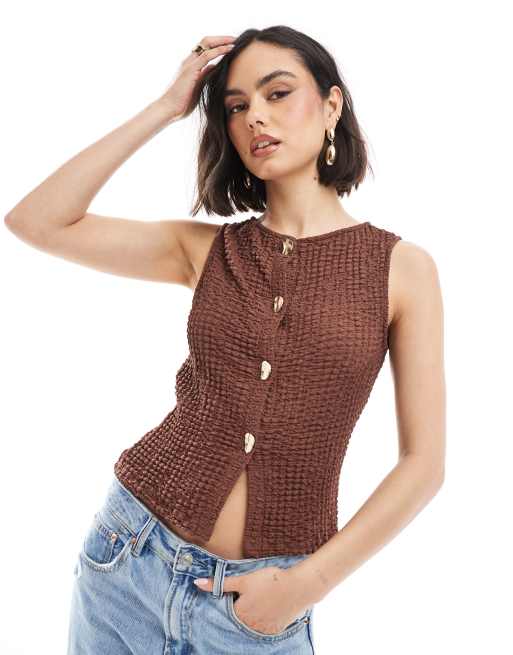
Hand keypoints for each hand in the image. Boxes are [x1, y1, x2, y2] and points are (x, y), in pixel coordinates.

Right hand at [157, 34, 236, 120]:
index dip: (218, 45)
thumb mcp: (198, 87)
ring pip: (206, 44)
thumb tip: (214, 68)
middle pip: (206, 42)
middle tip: (235, 39)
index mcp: (190, 66)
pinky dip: (219, 50)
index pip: (205, 49)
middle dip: (221, 38)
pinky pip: (207, 55)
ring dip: (222, 40)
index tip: (231, 46)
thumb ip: (204, 76)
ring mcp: (189, 64)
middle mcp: (189, 61)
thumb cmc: (181, 103)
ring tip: (235, 40)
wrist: (169, 109)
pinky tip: (230, 49)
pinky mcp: (190, 70)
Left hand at [194, 565, 313, 635]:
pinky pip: (265, 627)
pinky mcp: (276, 630)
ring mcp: (264, 630)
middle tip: (253, 594)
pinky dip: (265, 619)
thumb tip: (197, 583)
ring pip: (252, 624)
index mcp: (240, 614)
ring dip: (253, 615)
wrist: (298, 586)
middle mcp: (250, 626)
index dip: (233, 599)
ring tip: (262, 599)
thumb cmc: (270, 580)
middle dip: (242, 608)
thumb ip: (220, 583)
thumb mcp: (243, 579)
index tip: (240, 591)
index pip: (228, 610)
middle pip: (239, 619)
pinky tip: (270, 606)